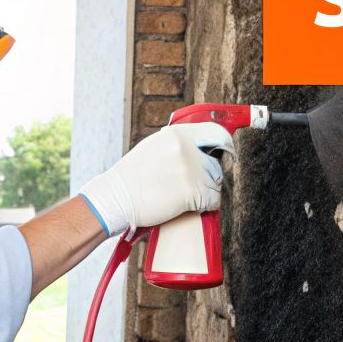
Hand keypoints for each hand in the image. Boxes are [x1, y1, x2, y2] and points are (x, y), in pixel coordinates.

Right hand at [79, 122, 234, 235]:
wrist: (115, 198)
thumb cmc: (130, 178)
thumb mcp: (152, 148)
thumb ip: (174, 144)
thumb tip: (195, 146)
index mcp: (176, 134)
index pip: (214, 133)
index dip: (223, 144)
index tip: (227, 151)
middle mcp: (186, 149)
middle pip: (214, 164)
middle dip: (208, 176)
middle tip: (195, 186)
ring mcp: (190, 170)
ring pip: (215, 183)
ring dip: (207, 192)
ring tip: (190, 199)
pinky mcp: (192, 192)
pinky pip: (213, 201)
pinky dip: (207, 207)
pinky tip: (194, 208)